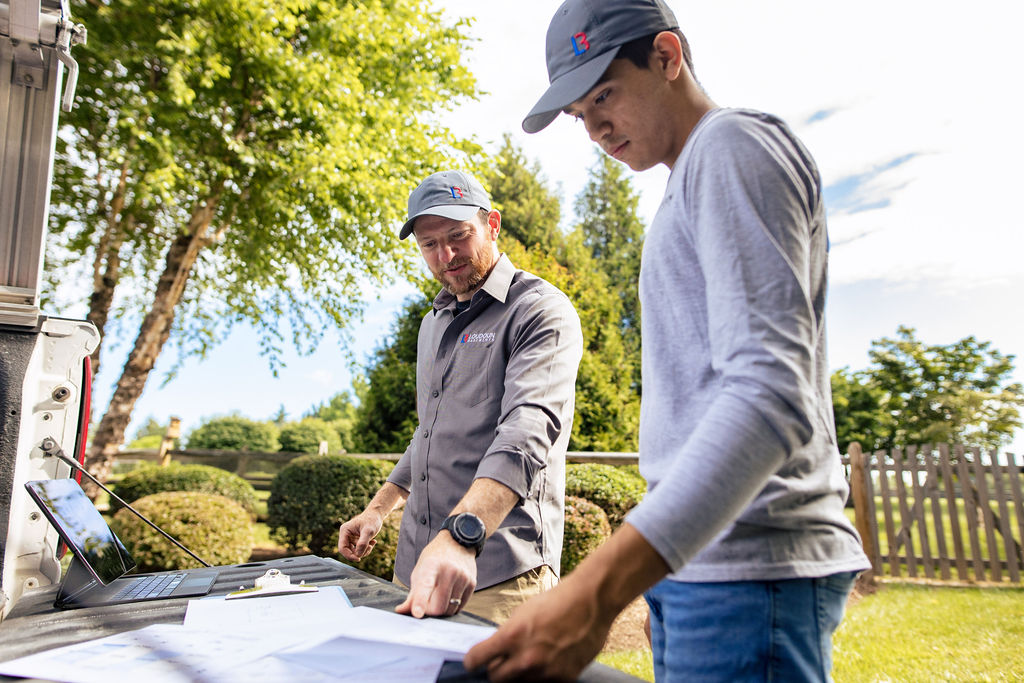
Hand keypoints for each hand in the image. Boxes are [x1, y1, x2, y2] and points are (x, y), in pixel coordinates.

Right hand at [337, 510, 383, 561]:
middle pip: (348, 551)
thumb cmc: (372, 520)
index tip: (358, 559)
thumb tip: (358, 555)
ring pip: (354, 551)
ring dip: (364, 551)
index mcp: (345, 531)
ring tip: (372, 544)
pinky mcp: (355, 540)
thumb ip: (363, 542)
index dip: (349, 556)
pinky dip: (366, 548)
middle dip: (359, 552)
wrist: (376, 515)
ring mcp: (350, 538)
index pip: (342, 548)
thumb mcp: (369, 530)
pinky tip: (373, 542)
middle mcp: (346, 534)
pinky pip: (359, 549)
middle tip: (370, 547)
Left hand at [395, 533, 475, 618]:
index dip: (420, 601)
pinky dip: (452, 606)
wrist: (457, 542)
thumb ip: (412, 594)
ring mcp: (463, 577)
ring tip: (438, 596)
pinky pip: (460, 606)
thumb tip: (401, 611)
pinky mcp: (472, 583)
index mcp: (431, 566)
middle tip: (426, 604)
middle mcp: (449, 571)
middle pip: (439, 607)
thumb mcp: (420, 571)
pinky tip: (449, 594)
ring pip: (450, 610)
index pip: (425, 587)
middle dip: (430, 611)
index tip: (417, 613)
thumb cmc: (434, 559)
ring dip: (442, 609)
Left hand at [462, 573, 614, 681]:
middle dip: (496, 669)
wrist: (591, 602)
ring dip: (520, 673)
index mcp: (512, 637)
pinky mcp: (563, 679)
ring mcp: (545, 672)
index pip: (476, 660)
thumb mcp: (523, 613)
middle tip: (502, 660)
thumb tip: (495, 650)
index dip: (473, 660)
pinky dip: (542, 675)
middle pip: (495, 678)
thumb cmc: (557, 601)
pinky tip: (550, 658)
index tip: (474, 661)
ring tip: (532, 655)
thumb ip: (507, 634)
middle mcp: (526, 659)